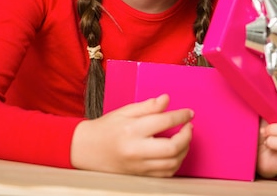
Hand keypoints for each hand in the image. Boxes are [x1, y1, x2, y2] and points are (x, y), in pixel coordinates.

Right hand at [70, 94, 192, 176]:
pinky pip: (165, 174)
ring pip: (172, 163)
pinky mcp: (140, 176)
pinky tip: (176, 153)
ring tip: (185, 138)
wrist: (87, 149)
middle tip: (189, 126)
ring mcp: (139, 166)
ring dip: (184, 150)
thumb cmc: (105, 128)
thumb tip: (166, 99)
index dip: (181, 116)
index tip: (189, 113)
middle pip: (172, 147)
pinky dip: (175, 163)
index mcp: (132, 130)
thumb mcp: (125, 111)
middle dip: (187, 136)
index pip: (164, 121)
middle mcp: (137, 150)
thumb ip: (148, 106)